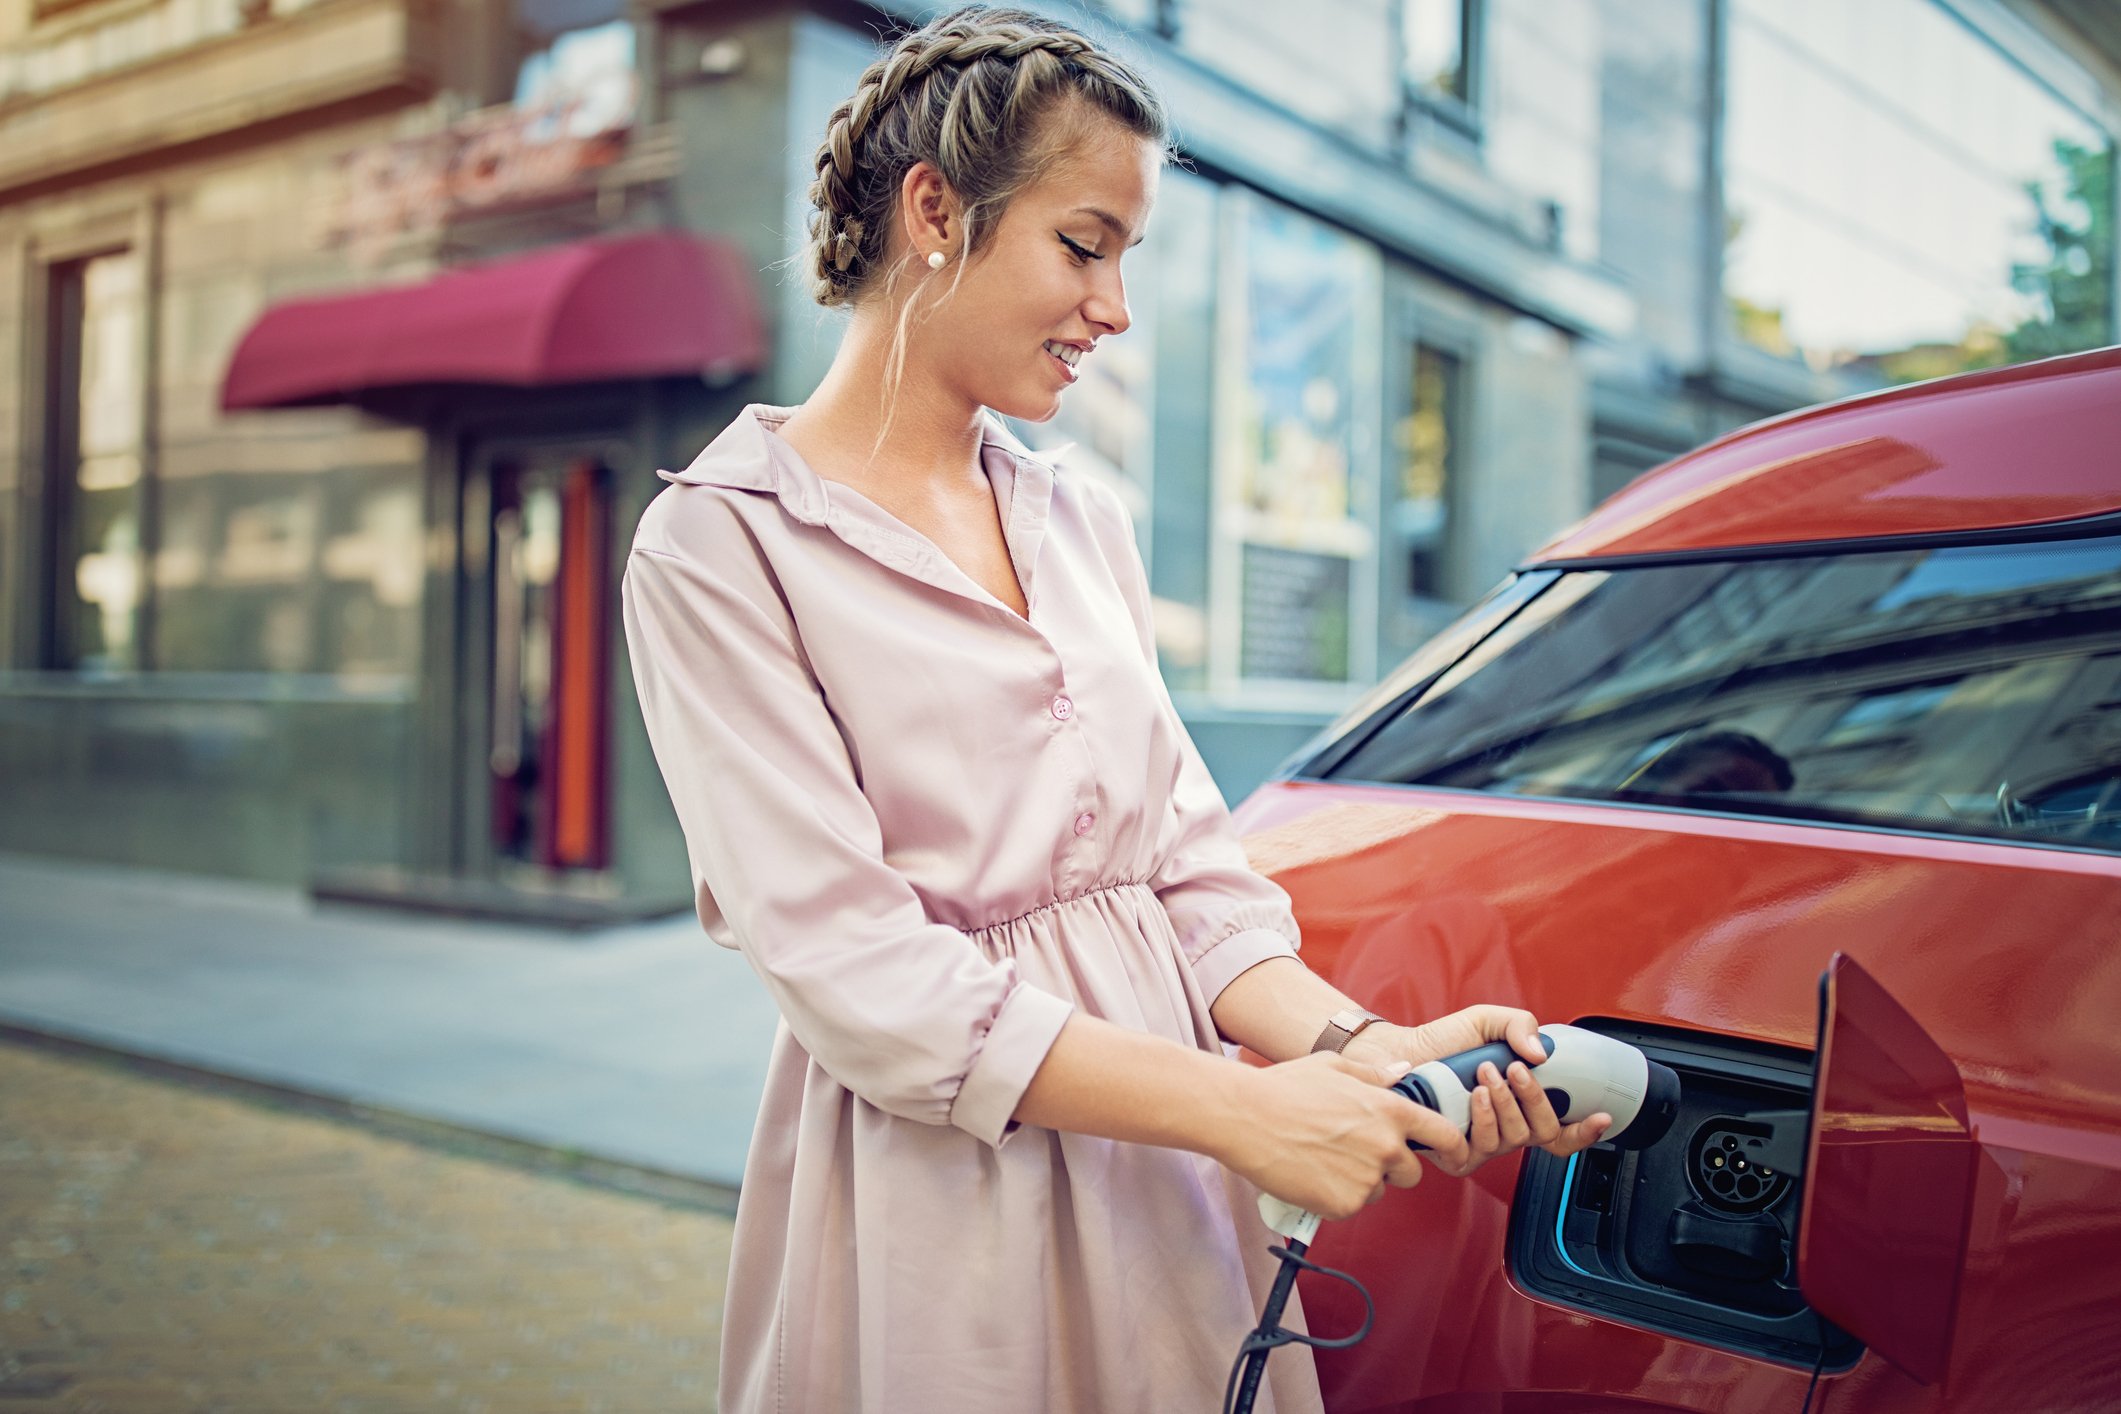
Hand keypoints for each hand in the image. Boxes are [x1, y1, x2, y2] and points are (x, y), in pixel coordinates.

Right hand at [1217, 1052, 1472, 1220]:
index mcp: (1390, 1110)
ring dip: (1360, 1181)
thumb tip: (1404, 1072)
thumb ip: (1375, 1074)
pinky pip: (1350, 1206)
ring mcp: (1366, 1179)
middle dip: (1392, 1166)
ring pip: (1377, 1190)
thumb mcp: (1334, 1067)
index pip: (1444, 1134)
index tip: (1451, 1152)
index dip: (1453, 1145)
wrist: (1246, 1118)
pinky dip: (1335, 1197)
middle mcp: (1387, 1147)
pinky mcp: (1343, 1205)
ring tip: (1322, 1158)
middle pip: (1412, 1172)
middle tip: (1353, 1151)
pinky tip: (1310, 1174)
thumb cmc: (1285, 1086)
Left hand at [1343, 1006, 1611, 1175]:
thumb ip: (1520, 1025)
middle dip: (1536, 1099)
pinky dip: (1485, 1118)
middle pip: (1545, 1132)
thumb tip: (1541, 1055)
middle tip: (1516, 1070)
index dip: (1587, 1130)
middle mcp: (1507, 1128)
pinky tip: (1475, 1095)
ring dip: (1507, 1102)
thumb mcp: (1487, 1021)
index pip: (1562, 1129)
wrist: (1401, 1053)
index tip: (1603, 1116)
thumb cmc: (1443, 1042)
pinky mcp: (1457, 1155)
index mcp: (1521, 1104)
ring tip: (1486, 1073)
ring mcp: (1484, 1144)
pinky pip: (1484, 1148)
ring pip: (1516, 1138)